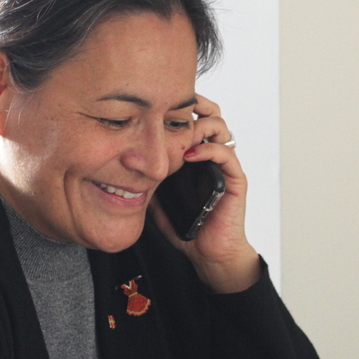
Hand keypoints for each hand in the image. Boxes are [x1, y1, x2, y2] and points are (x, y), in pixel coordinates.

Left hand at [149, 94, 259, 292]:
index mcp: (197, 157)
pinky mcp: (235, 180)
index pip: (193, 121)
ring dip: (200, 124)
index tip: (159, 105)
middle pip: (210, 115)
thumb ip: (148, 180)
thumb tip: (123, 168)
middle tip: (173, 105)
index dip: (180, 109)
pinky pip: (225, 154)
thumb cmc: (188, 227)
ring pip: (221, 128)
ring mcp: (225, 167)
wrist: (208, 253)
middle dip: (194, 105)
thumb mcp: (158, 199)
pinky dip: (208, 148)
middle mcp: (213, 157)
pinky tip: (190, 154)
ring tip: (181, 131)